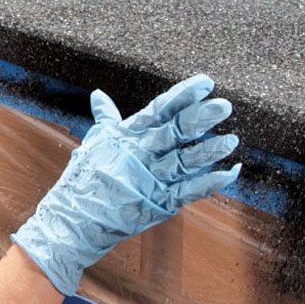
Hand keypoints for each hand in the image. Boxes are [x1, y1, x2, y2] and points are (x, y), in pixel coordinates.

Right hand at [13, 75, 240, 296]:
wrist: (72, 221)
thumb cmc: (83, 178)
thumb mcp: (94, 143)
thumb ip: (105, 118)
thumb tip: (98, 94)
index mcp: (127, 135)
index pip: (159, 110)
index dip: (183, 96)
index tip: (205, 83)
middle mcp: (140, 154)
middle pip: (174, 132)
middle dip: (200, 118)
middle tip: (224, 105)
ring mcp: (149, 179)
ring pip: (185, 161)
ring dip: (209, 151)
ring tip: (232, 140)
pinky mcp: (157, 203)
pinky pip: (188, 192)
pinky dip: (210, 182)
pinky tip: (229, 172)